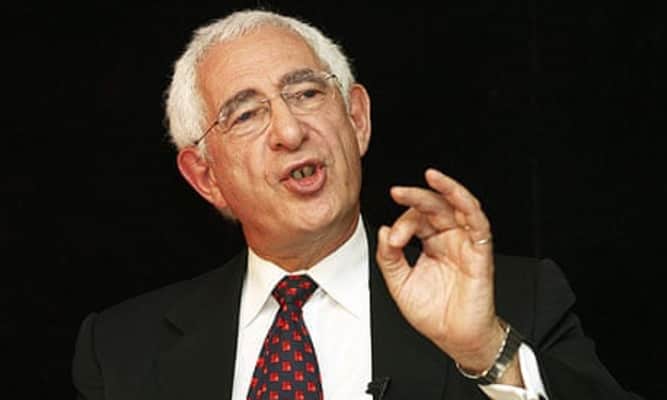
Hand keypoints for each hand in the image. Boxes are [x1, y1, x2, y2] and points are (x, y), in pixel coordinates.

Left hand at [376, 168, 504, 371]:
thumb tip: (384, 231)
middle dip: (416, 197)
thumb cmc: (433, 313)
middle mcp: (449, 239)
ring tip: (431, 177)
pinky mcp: (480, 253)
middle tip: (398, 192)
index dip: (402, 225)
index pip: (415, 221)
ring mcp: (466, 244)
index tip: (392, 239)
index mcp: (430, 244)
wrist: (455, 338)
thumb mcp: (400, 284)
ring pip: (460, 207)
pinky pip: (479, 224)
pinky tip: (455, 195)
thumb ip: (389, 258)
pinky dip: (468, 206)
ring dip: (446, 189)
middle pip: (435, 207)